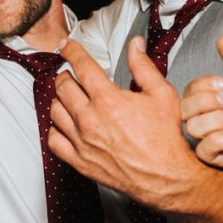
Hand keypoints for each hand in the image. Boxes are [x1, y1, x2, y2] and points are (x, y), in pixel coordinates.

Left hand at [48, 38, 211, 211]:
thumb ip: (143, 66)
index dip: (71, 51)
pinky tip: (65, 124)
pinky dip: (55, 129)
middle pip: (63, 86)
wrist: (167, 177)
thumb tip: (135, 46)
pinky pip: (54, 141)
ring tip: (68, 96)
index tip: (67, 47)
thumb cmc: (166, 139)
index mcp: (108, 100)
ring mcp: (82, 142)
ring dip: (59, 99)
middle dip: (66, 74)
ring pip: (55, 111)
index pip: (80, 66)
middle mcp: (90, 120)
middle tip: (71, 73)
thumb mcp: (162, 94)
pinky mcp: (80, 161)